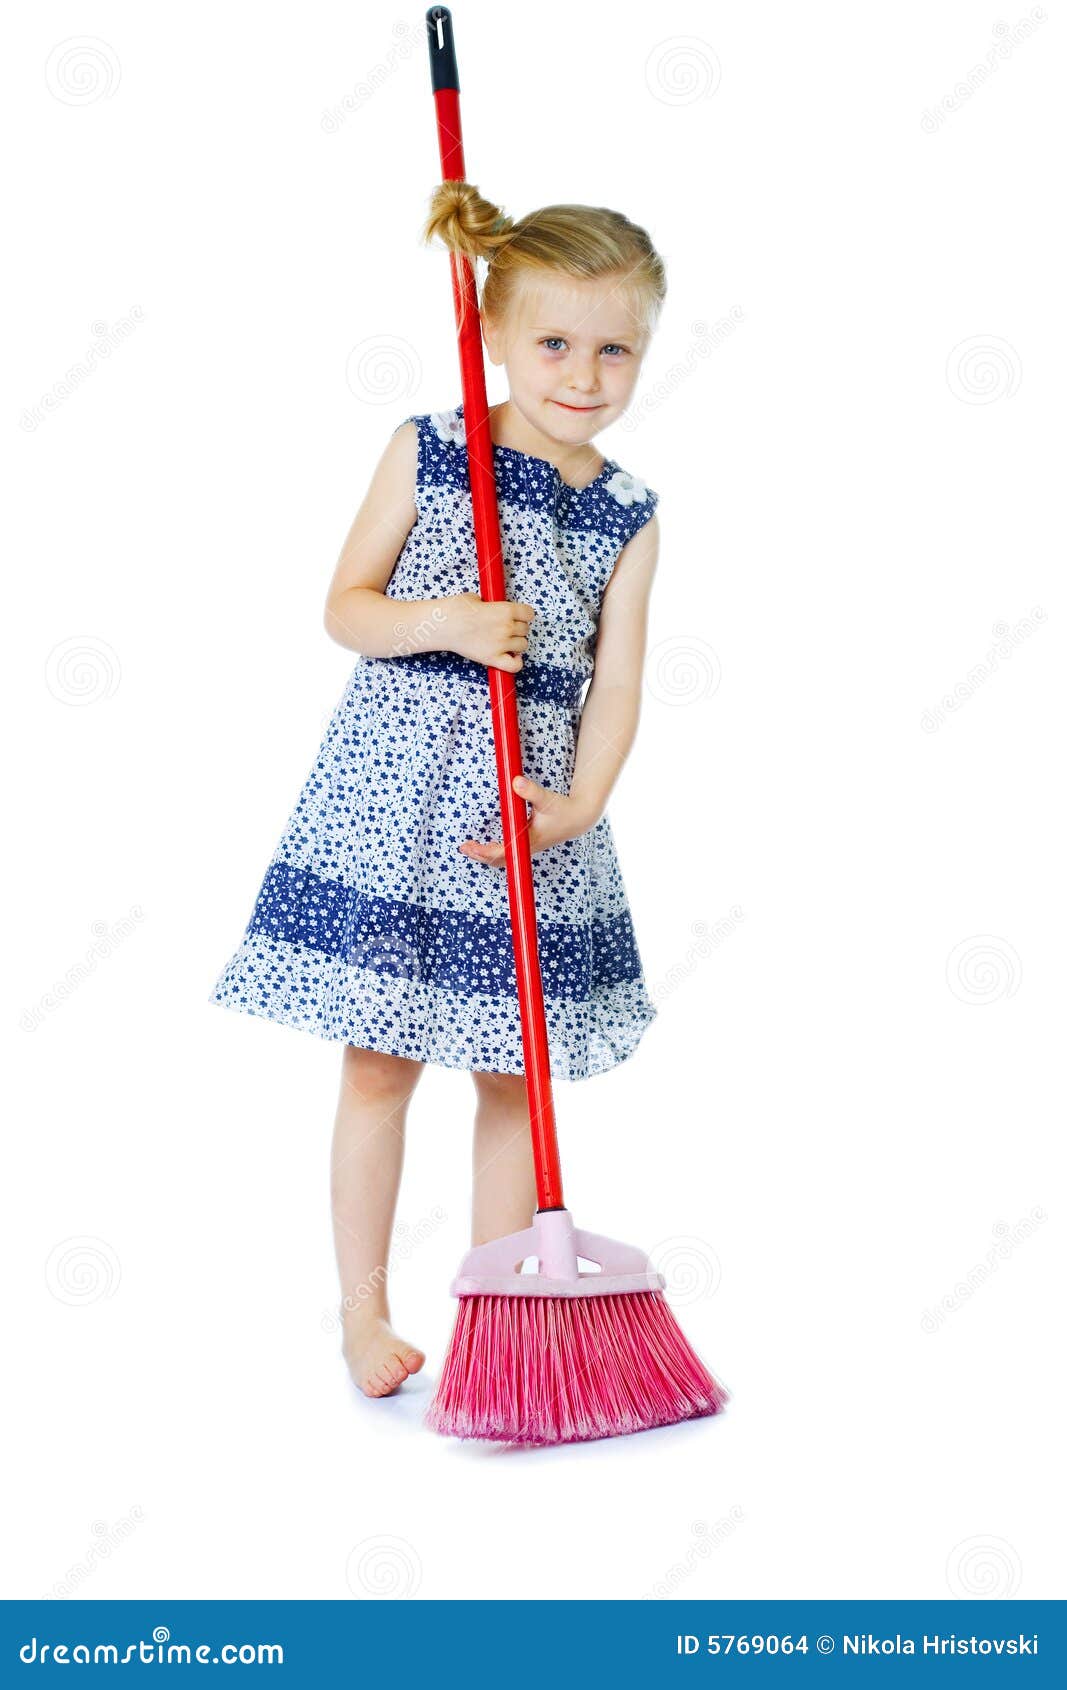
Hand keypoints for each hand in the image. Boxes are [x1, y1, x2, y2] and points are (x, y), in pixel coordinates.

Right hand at [441, 591, 535, 671]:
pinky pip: (515, 665)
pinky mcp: (492, 658)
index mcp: (506, 610)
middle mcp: (507, 627)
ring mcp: (501, 644)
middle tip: (504, 628)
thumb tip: (495, 609)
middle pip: (525, 629)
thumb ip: (493, 606)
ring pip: (523, 645)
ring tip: (503, 641)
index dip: (523, 615)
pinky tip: (510, 656)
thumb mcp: (478, 598)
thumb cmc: (457, 609)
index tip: (517, 616)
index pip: (529, 613)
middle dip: (517, 628)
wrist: (443, 625)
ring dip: (516, 643)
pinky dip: (516, 662)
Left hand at [459, 776, 594, 864]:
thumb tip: (515, 781)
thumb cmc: (562, 809)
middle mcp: (527, 848)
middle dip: (480, 855)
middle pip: (500, 861)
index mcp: (530, 840)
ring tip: (468, 847)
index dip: (487, 851)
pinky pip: (506, 854)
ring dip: (484, 855)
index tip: (473, 847)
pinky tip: (482, 846)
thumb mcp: (547, 798)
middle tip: (464, 847)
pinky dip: (493, 852)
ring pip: (502, 860)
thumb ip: (531, 791)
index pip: (505, 852)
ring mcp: (526, 849)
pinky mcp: (526, 846)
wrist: (577, 818)